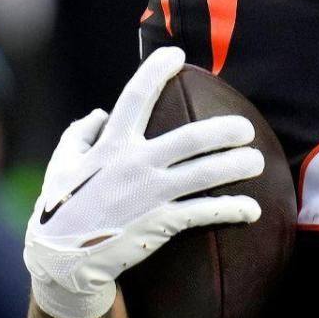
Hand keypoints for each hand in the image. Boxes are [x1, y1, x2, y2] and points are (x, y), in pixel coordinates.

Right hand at [23, 46, 264, 317]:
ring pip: (204, 173)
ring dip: (237, 166)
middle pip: (190, 137)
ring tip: (258, 161)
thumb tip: (100, 113)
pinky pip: (204, 212)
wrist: (61, 262)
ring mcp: (149, 194)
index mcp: (110, 145)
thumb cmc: (60, 209)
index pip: (136, 97)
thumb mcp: (61, 165)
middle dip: (224, 129)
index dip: (156, 71)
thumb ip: (80, 135)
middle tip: (246, 127)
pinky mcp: (160, 223)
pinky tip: (253, 209)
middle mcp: (134, 164)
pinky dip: (231, 209)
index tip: (177, 55)